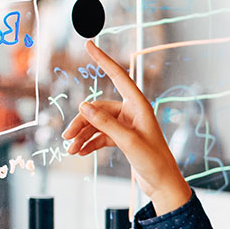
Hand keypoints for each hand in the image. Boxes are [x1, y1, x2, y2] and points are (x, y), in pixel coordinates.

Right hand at [60, 40, 191, 211]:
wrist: (163, 184)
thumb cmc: (153, 161)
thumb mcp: (128, 142)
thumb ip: (105, 123)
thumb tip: (83, 106)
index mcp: (139, 105)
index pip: (118, 76)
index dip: (103, 59)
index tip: (89, 44)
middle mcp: (132, 112)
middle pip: (99, 108)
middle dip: (81, 122)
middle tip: (66, 137)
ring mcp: (126, 125)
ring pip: (97, 123)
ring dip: (83, 135)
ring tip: (70, 150)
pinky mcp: (122, 138)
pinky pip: (100, 135)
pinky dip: (89, 142)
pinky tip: (80, 152)